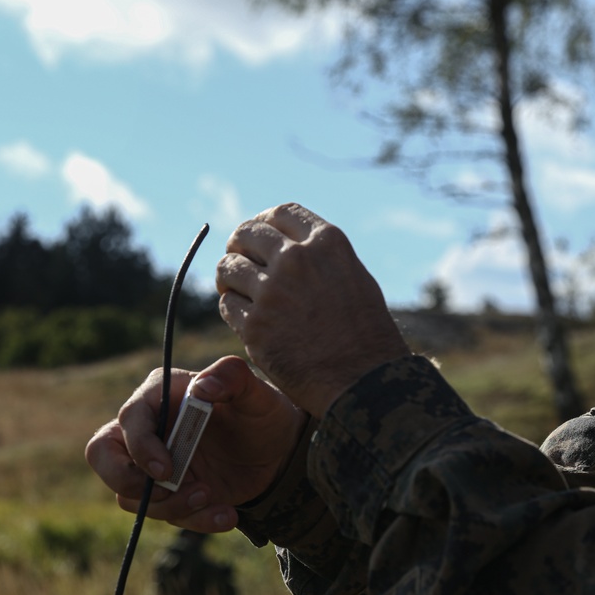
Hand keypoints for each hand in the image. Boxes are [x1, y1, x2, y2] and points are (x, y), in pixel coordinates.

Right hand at [85, 355, 307, 533]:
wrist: (278, 453)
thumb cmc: (261, 412)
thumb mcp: (256, 392)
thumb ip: (232, 376)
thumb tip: (203, 387)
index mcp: (159, 394)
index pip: (129, 420)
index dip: (140, 447)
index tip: (167, 470)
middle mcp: (147, 428)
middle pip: (101, 454)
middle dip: (124, 480)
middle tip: (166, 489)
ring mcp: (152, 463)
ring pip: (129, 494)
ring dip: (168, 505)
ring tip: (210, 498)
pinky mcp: (166, 493)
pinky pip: (162, 514)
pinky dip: (193, 521)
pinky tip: (226, 514)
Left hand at [216, 203, 409, 417]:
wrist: (365, 381)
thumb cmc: (366, 333)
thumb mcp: (353, 276)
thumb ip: (319, 255)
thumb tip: (284, 243)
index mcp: (327, 243)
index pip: (280, 214)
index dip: (262, 222)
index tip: (257, 237)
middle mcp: (298, 260)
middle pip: (246, 234)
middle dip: (237, 246)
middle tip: (237, 260)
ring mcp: (273, 293)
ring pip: (228, 268)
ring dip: (228, 277)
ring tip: (235, 288)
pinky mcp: (256, 327)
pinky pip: (228, 305)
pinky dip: (233, 308)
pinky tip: (244, 316)